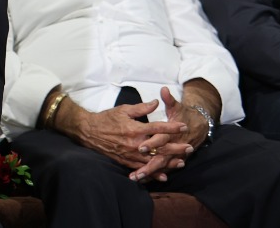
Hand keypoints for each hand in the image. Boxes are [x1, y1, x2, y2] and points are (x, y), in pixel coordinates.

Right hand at [57, 97, 189, 181]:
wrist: (89, 132)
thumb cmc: (106, 119)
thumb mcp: (123, 110)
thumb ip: (141, 108)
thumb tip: (155, 103)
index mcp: (135, 128)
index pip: (158, 128)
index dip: (172, 127)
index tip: (184, 126)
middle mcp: (135, 143)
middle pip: (160, 147)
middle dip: (176, 147)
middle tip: (190, 148)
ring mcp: (131, 154)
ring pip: (154, 161)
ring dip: (169, 162)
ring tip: (182, 162)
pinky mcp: (126, 161)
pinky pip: (143, 169)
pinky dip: (154, 173)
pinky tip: (164, 176)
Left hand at [136, 87, 207, 180]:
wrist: (200, 125)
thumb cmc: (184, 114)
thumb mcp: (177, 106)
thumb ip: (169, 99)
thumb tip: (164, 89)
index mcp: (171, 133)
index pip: (161, 138)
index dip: (152, 143)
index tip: (141, 147)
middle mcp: (173, 145)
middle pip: (160, 157)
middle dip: (149, 165)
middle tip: (136, 171)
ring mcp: (174, 154)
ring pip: (161, 166)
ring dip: (149, 172)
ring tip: (136, 178)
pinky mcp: (173, 159)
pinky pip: (163, 169)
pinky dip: (154, 175)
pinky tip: (143, 180)